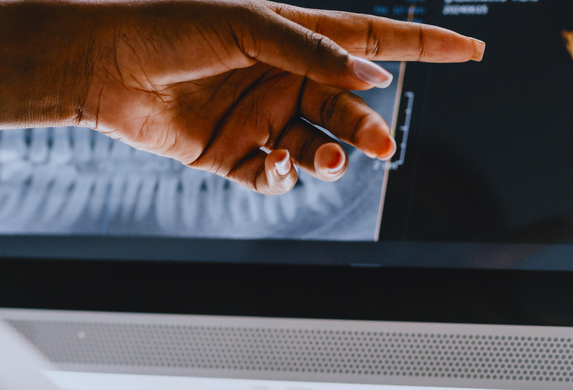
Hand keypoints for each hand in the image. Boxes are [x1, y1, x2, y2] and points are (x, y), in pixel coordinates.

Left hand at [0, 0, 483, 192]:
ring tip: (324, 159)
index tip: (471, 53)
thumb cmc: (166, 27)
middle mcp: (286, 80)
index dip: (424, 47)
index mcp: (297, 39)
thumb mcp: (247, 27)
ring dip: (330, 156)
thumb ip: (311, 52)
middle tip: (376, 144)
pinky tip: (272, 169)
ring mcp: (262, 119)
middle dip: (368, 128)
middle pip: (351, 110)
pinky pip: (274, 177)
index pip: (375, 43)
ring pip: (320, 148)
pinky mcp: (232, 156)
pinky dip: (280, 179)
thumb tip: (371, 77)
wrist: (101, 64)